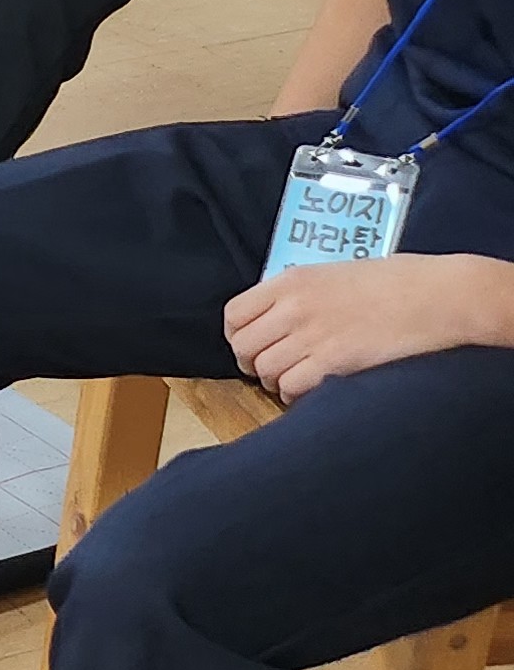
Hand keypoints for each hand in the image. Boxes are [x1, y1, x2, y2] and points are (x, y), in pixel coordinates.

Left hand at [223, 251, 513, 401]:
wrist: (436, 297)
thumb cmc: (394, 283)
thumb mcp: (333, 274)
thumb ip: (297, 294)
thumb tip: (273, 318)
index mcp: (291, 281)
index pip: (234, 315)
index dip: (239, 336)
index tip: (253, 345)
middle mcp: (294, 308)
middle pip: (244, 347)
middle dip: (254, 362)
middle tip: (273, 368)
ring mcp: (312, 336)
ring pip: (265, 371)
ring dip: (276, 381)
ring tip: (297, 378)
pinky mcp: (333, 363)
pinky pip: (292, 388)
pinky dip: (295, 395)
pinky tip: (313, 389)